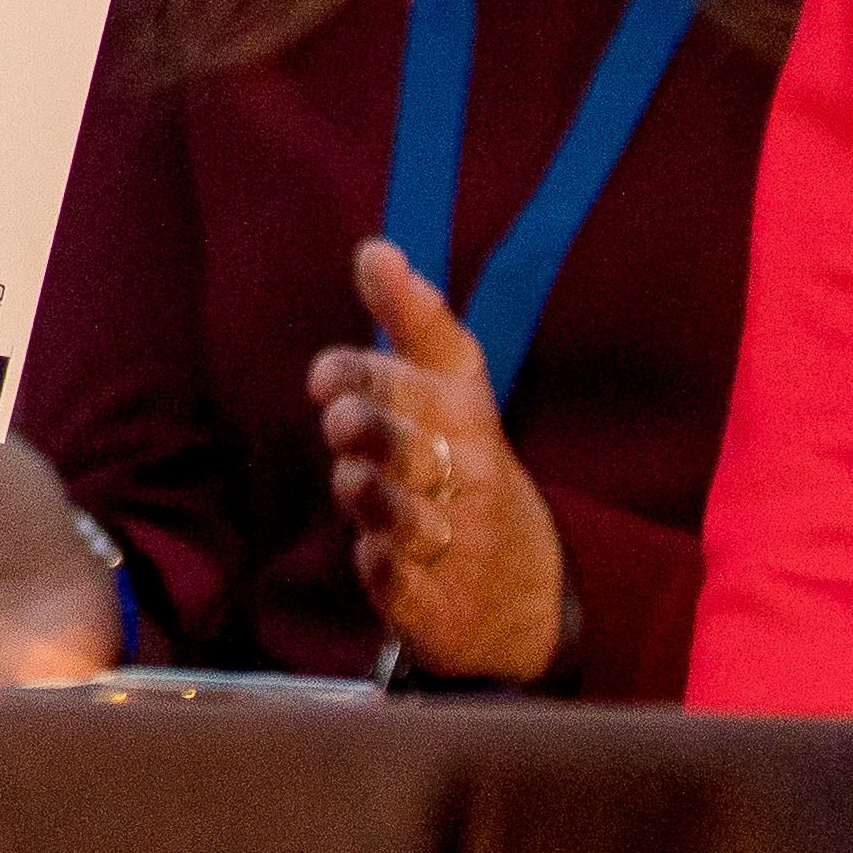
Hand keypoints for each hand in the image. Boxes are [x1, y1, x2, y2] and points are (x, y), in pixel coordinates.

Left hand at [316, 236, 568, 682]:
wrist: (524, 592)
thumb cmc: (464, 470)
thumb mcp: (451, 394)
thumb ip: (410, 322)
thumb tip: (374, 248)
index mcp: (467, 414)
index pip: (437, 369)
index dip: (380, 360)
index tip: (328, 363)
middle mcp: (469, 475)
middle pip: (415, 443)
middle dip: (375, 426)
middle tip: (338, 416)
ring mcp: (457, 542)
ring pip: (403, 514)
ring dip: (370, 495)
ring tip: (352, 480)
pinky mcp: (439, 604)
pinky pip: (401, 584)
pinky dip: (382, 569)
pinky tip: (372, 555)